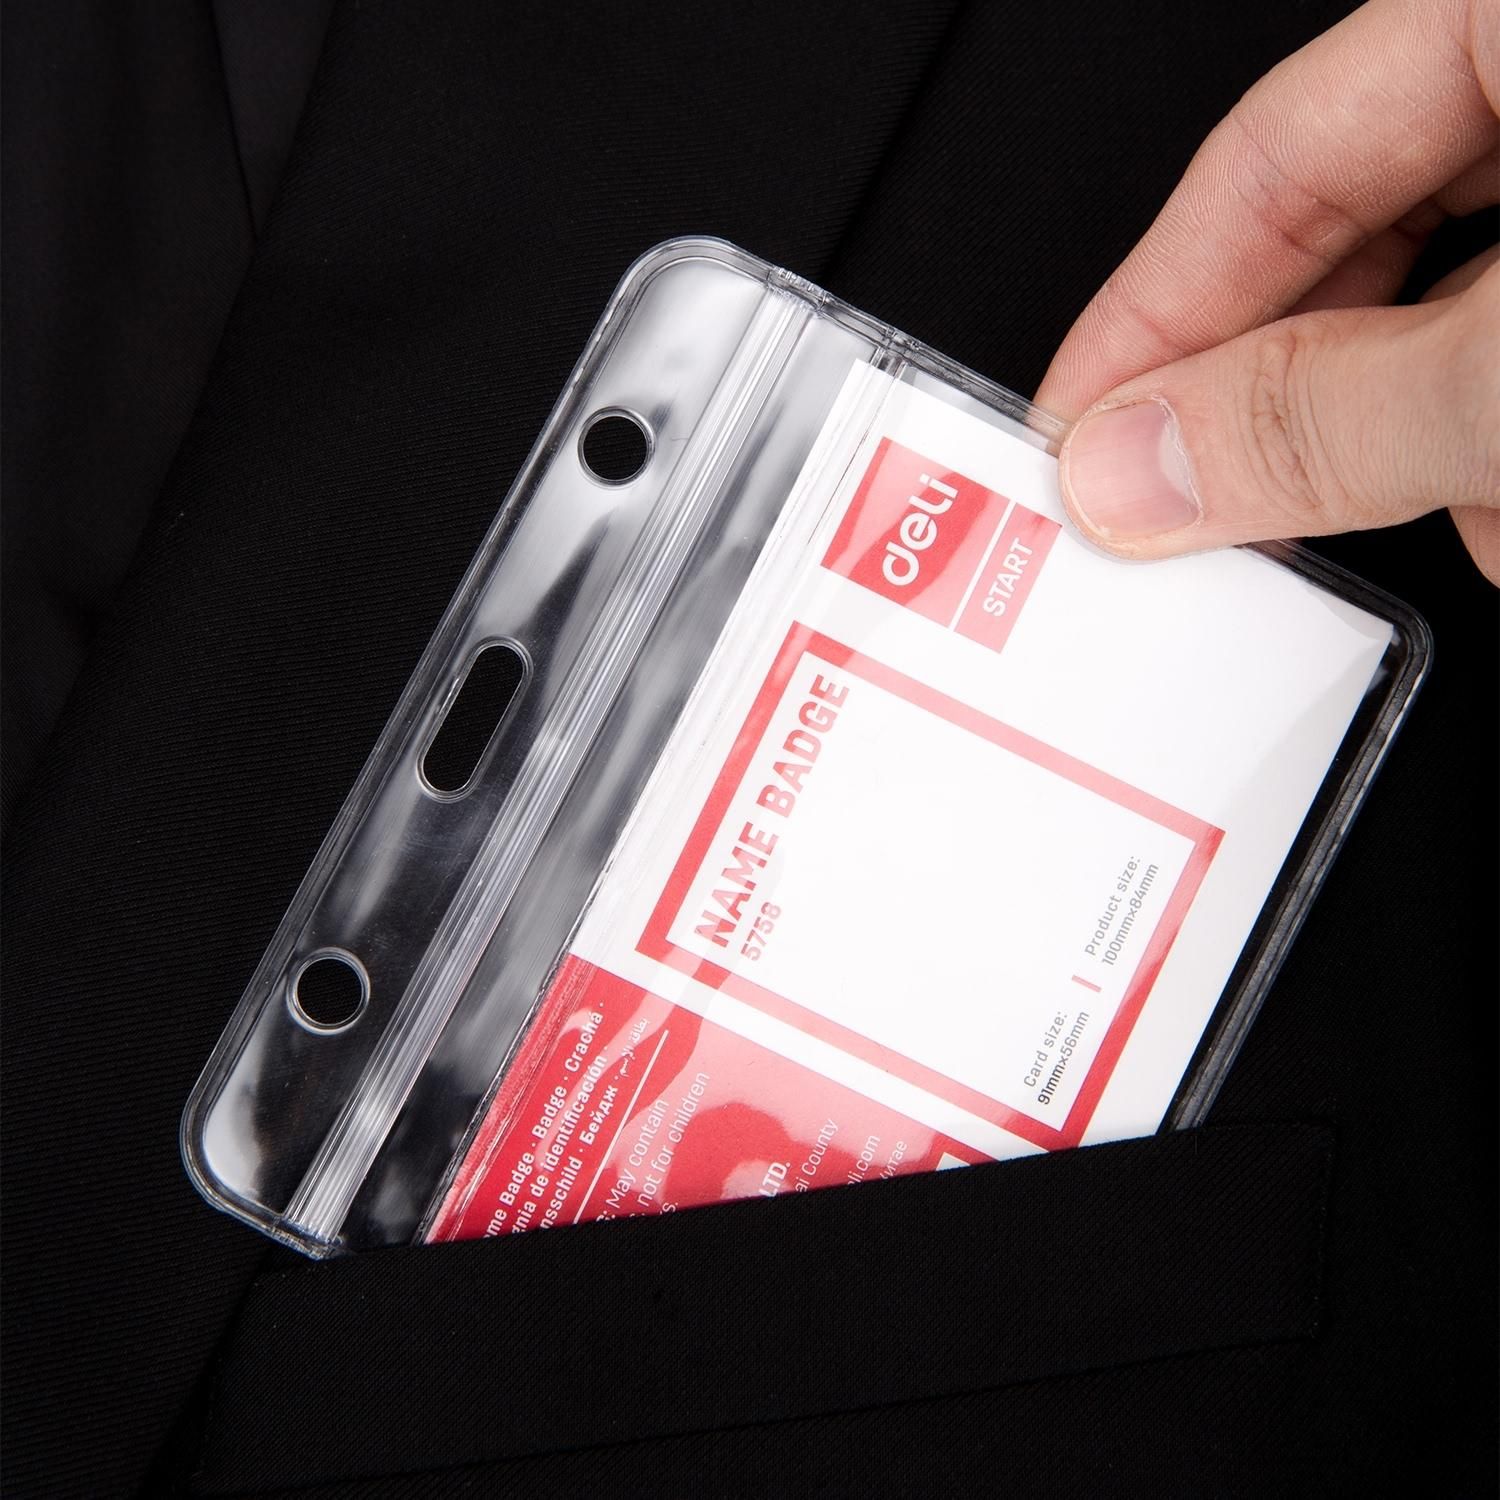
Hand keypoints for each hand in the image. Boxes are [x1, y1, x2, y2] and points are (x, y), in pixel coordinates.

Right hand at [1036, 0, 1499, 581]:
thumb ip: (1320, 416)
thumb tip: (1139, 462)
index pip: (1272, 154)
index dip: (1150, 312)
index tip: (1076, 431)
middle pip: (1356, 240)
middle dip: (1295, 402)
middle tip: (1193, 508)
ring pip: (1453, 314)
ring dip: (1425, 445)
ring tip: (1439, 519)